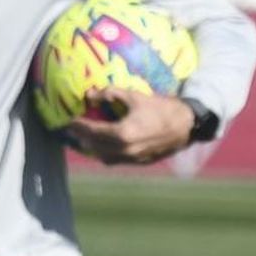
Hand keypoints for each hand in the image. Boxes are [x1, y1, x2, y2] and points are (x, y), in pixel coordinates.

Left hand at [66, 88, 194, 164]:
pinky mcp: (140, 162)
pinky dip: (107, 153)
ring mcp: (133, 159)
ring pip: (104, 157)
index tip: (68, 121)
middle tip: (73, 130)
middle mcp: (125, 150)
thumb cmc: (162, 108)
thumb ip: (110, 94)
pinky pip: (117, 160)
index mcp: (122, 134)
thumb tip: (89, 94)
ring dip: (93, 148)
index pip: (92, 132)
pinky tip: (105, 145)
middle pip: (94, 147)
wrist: (187, 125)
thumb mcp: (135, 96)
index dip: (78, 126)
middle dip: (82, 138)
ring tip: (86, 138)